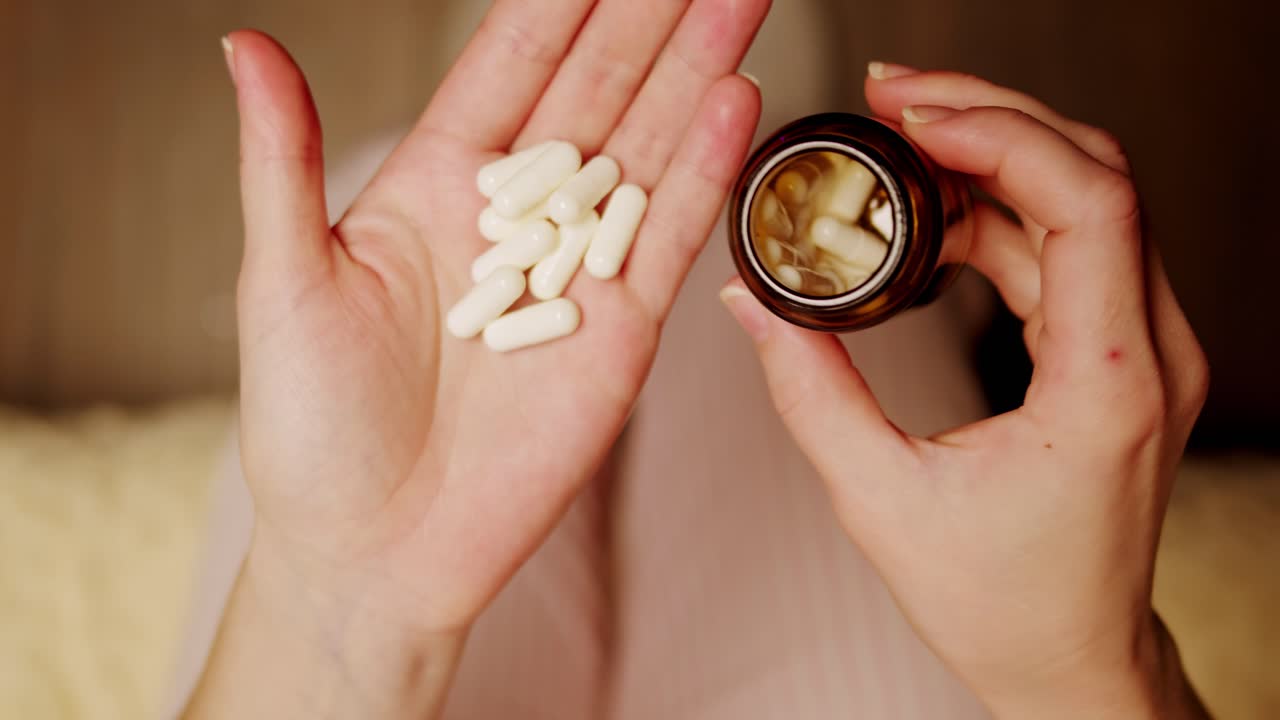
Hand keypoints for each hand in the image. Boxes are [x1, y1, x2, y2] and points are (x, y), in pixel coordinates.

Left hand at [189, 1, 766, 715]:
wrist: (375, 551)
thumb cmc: (312, 427)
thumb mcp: (283, 282)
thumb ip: (282, 160)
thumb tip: (246, 46)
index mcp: (435, 186)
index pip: (510, 66)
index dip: (561, 2)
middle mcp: (515, 217)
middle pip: (597, 91)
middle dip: (650, 18)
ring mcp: (577, 270)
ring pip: (647, 148)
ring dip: (694, 71)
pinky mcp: (622, 332)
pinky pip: (672, 237)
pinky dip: (705, 168)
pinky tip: (734, 99)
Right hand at [720, 66, 1210, 718]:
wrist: (1067, 657)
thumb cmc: (998, 603)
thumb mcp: (880, 499)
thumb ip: (808, 391)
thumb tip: (754, 304)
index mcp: (1109, 383)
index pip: (1089, 204)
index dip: (1000, 135)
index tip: (909, 118)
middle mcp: (1149, 350)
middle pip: (1094, 175)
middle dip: (989, 119)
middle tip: (891, 99)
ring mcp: (1143, 347)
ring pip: (1083, 200)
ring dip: (990, 159)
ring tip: (895, 148)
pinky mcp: (1117, 352)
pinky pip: (1067, 245)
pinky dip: (997, 212)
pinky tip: (929, 216)